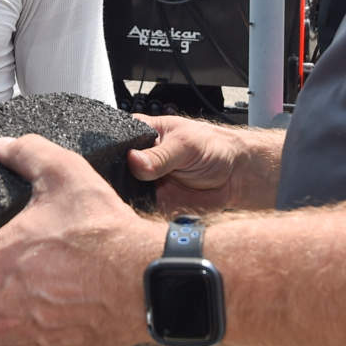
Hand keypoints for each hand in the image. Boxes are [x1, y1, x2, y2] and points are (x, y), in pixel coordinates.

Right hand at [127, 114, 267, 214]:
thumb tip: (134, 160)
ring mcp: (143, 181)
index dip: (110, 151)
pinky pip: (138, 210)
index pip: (115, 140)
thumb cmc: (214, 148)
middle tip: (132, 180)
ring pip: (122, 192)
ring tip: (143, 194)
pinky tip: (148, 208)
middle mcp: (139, 158)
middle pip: (113, 169)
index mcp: (142, 134)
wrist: (234, 176)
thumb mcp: (186, 144)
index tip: (113, 161)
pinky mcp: (152, 202)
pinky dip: (141, 211)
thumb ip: (160, 154)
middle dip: (117, 177)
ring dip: (128, 196)